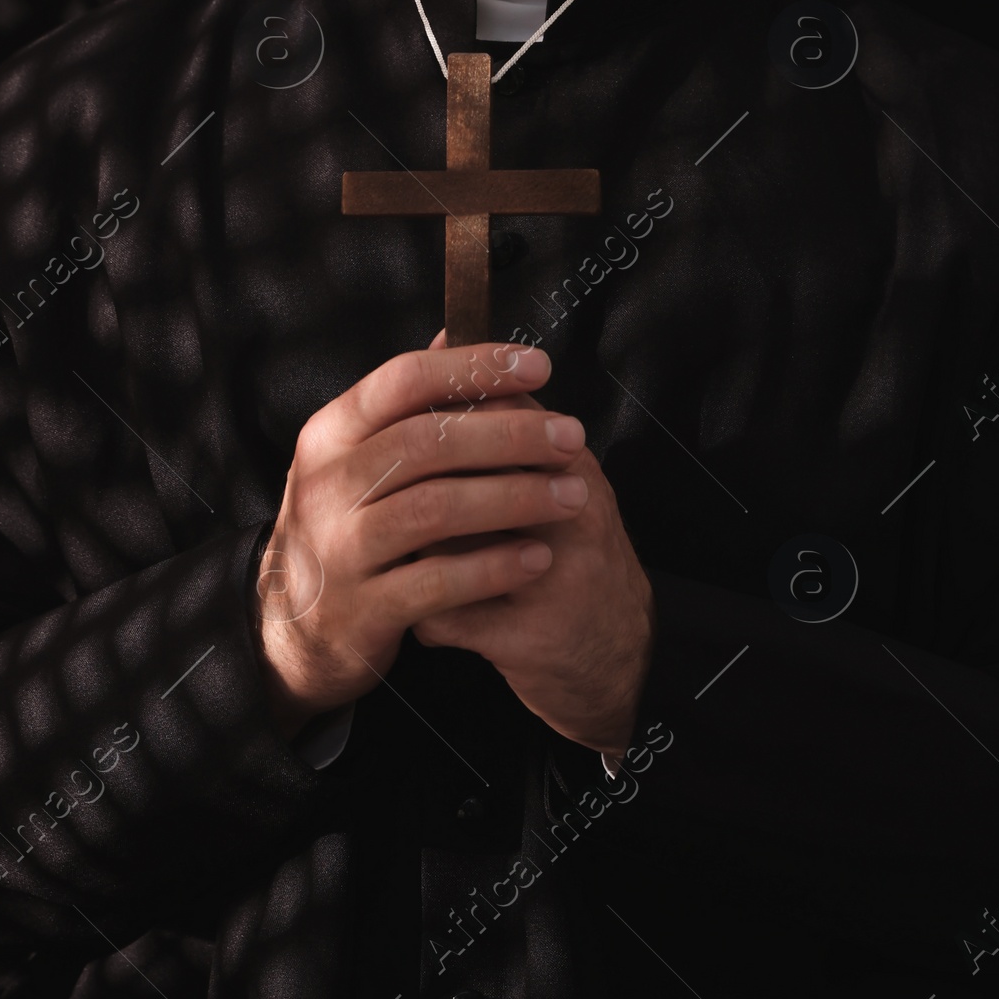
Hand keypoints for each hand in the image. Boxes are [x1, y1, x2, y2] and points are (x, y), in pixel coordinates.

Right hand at [253, 341, 589, 737]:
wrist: (294, 625)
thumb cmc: (346, 524)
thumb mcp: (357, 458)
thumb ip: (405, 401)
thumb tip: (455, 328)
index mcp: (329, 434)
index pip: (403, 379)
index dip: (474, 367)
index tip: (540, 367)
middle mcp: (325, 485)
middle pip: (426, 442)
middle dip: (509, 435)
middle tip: (571, 438)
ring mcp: (338, 549)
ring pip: (435, 509)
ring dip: (514, 498)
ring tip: (572, 496)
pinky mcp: (361, 609)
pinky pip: (438, 582)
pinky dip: (495, 567)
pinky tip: (539, 558)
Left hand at [406, 329, 654, 761]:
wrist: (617, 657)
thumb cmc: (567, 554)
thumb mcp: (547, 478)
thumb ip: (498, 416)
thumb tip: (443, 342)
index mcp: (571, 463)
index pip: (497, 418)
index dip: (434, 426)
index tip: (394, 439)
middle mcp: (574, 511)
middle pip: (469, 480)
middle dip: (414, 496)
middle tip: (381, 505)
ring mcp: (557, 576)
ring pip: (450, 552)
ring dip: (416, 560)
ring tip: (403, 566)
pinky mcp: (534, 638)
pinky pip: (450, 618)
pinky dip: (428, 621)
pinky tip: (426, 620)